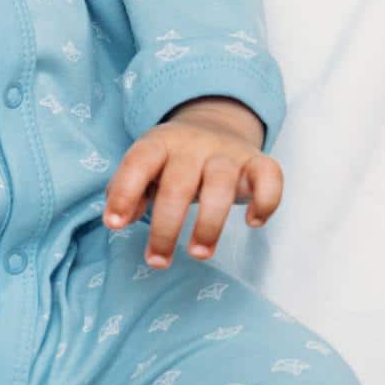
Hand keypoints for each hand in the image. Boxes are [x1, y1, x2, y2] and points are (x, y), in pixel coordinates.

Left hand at [101, 97, 282, 269]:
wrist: (215, 124)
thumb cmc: (172, 161)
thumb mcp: (145, 169)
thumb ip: (127, 191)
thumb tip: (118, 219)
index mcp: (159, 142)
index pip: (138, 162)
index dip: (125, 193)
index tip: (114, 225)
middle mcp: (193, 144)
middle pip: (178, 184)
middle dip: (166, 227)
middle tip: (158, 261)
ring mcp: (228, 152)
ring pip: (220, 184)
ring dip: (209, 224)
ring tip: (199, 254)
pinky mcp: (257, 161)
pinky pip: (269, 177)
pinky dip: (266, 201)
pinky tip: (254, 223)